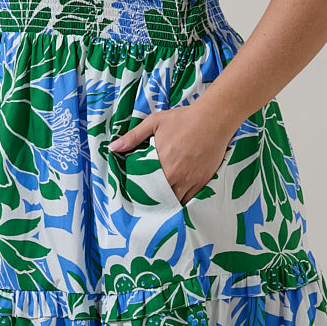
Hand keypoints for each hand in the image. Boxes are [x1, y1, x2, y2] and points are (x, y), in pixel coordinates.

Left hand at [107, 100, 236, 205]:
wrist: (213, 119)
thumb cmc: (183, 119)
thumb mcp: (154, 122)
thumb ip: (133, 136)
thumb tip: (114, 147)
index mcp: (160, 163)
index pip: (145, 186)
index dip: (140, 193)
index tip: (136, 196)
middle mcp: (174, 175)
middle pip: (160, 197)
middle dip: (154, 202)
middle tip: (147, 204)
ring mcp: (190, 180)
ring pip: (176, 201)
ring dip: (168, 204)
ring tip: (161, 206)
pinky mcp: (203, 180)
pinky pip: (191, 199)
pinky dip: (184, 202)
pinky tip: (178, 203)